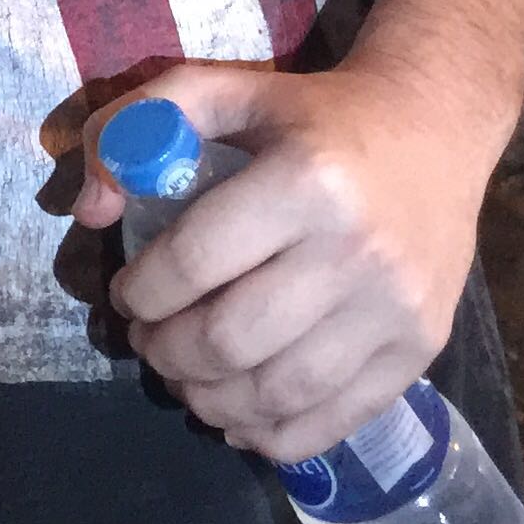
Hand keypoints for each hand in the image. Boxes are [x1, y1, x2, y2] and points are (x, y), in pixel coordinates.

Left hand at [40, 62, 502, 462]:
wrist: (435, 128)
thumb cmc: (314, 113)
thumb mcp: (224, 89)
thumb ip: (137, 123)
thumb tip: (89, 209)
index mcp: (306, 180)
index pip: (195, 262)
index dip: (141, 291)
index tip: (126, 295)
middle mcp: (357, 250)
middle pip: (231, 339)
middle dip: (166, 352)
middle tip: (148, 341)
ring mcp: (395, 309)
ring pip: (277, 392)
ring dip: (208, 399)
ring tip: (184, 376)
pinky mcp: (422, 350)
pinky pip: (333, 420)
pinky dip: (271, 434)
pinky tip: (237, 414)